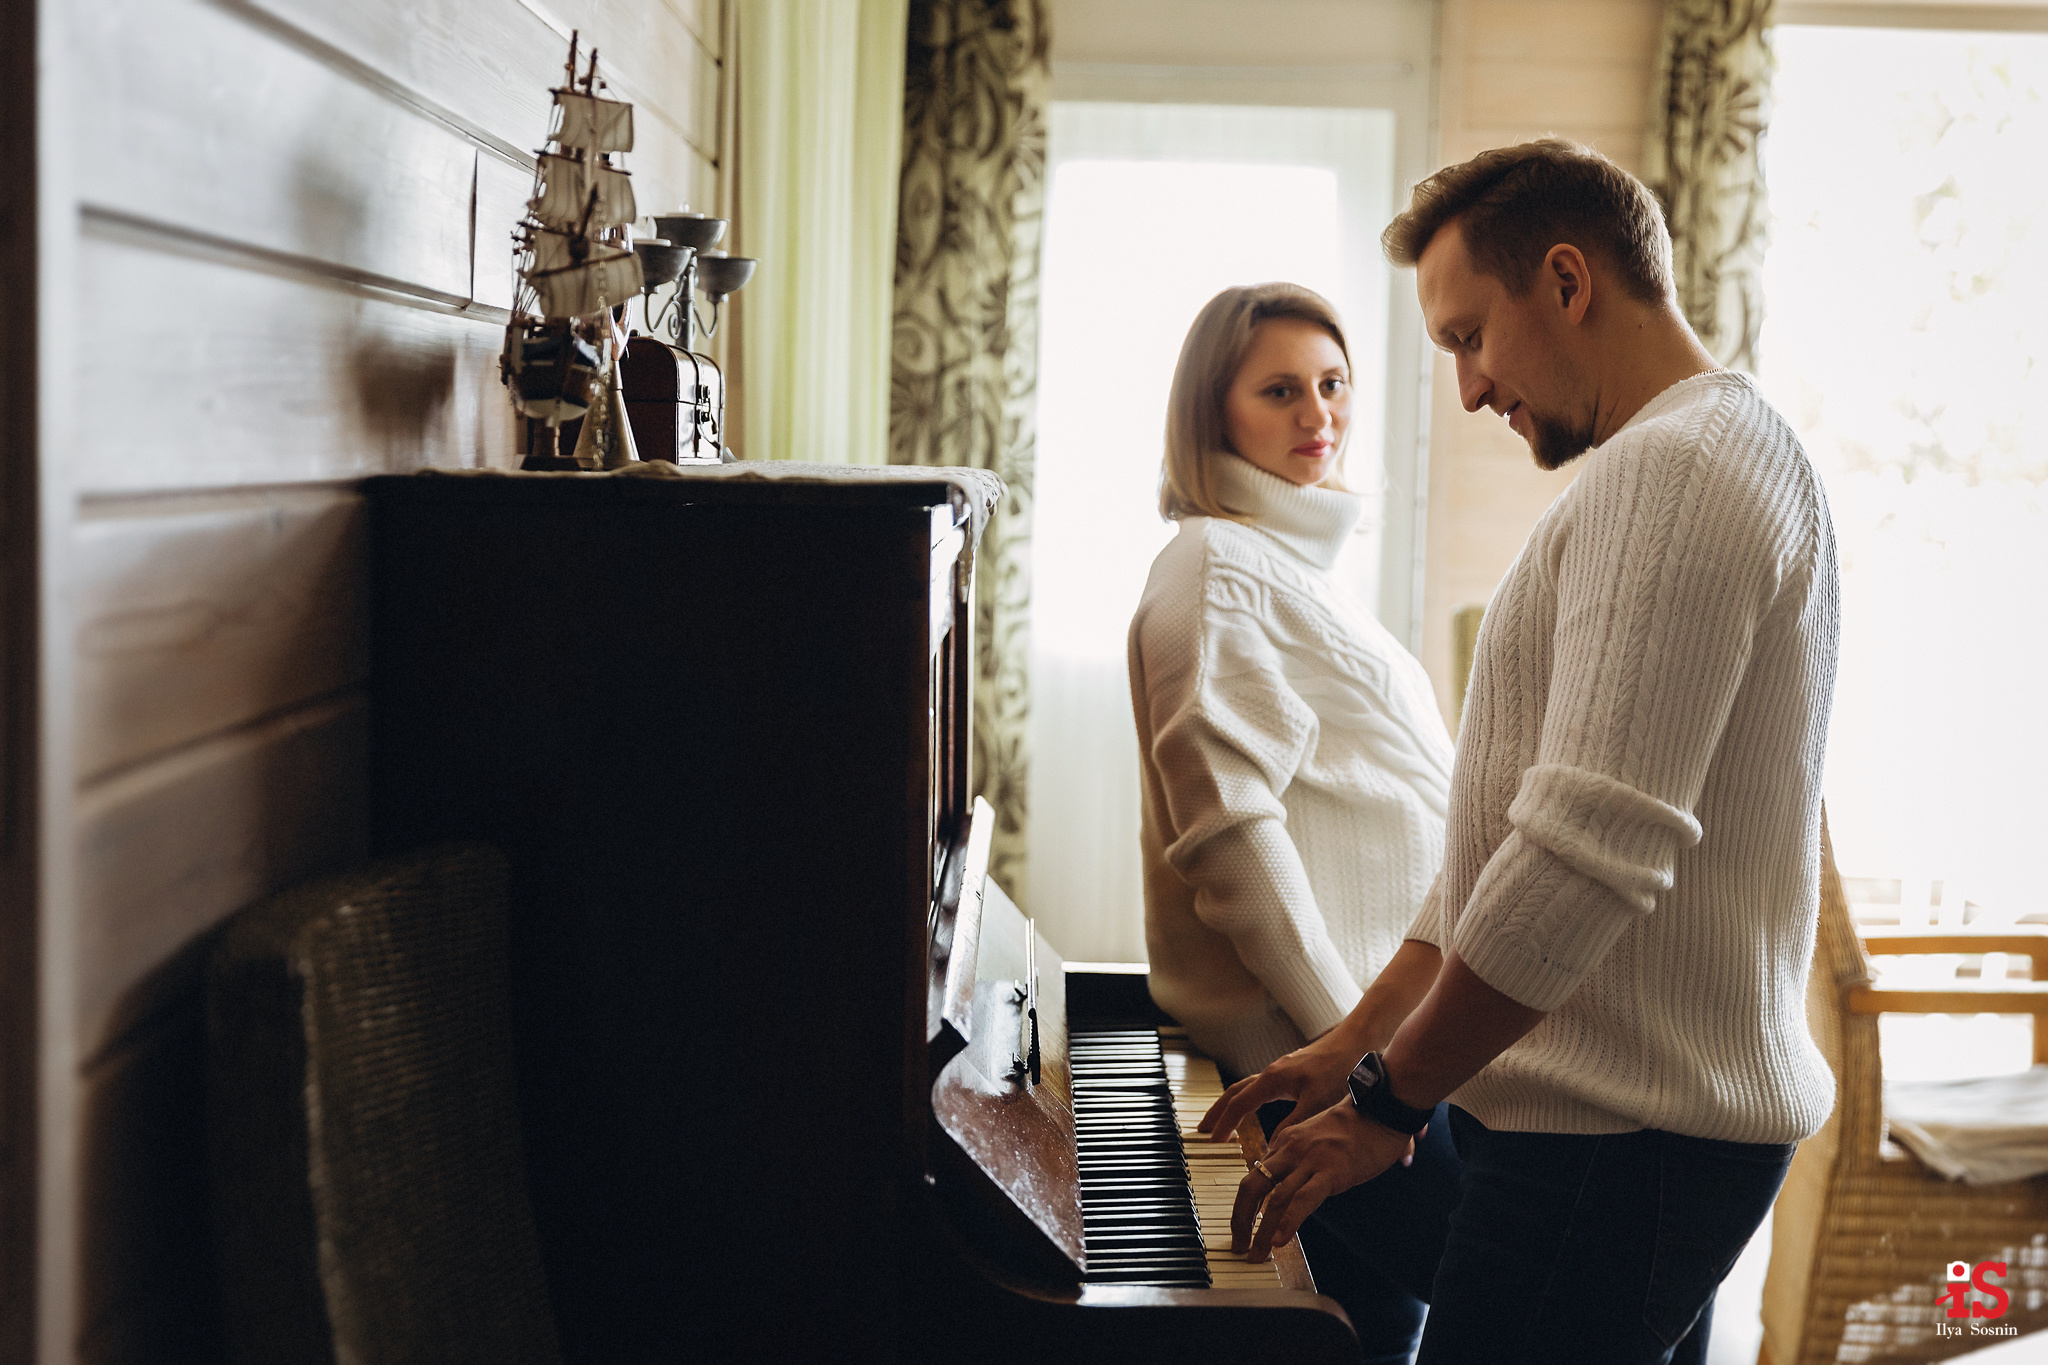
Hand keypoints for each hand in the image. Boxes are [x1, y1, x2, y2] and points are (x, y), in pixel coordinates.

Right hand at [1197, 1037, 1355, 1144]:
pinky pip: (1259, 1088)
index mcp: (1272, 1079)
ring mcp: (1279, 1070)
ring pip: (1246, 1088)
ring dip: (1231, 1105)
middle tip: (1202, 1130)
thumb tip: (1272, 1148)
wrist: (1356, 1042)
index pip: (1239, 1104)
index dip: (1225, 1124)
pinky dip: (1248, 1101)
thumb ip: (1293, 1125)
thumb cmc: (1339, 1069)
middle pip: (1234, 1092)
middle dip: (1216, 1112)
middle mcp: (1271, 1072)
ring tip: (1222, 1123)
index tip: (1214, 1141)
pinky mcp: (1290, 1072)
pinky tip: (1254, 1111)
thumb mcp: (1316, 1102)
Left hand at [1231, 1103, 1415, 1261]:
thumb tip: (1300, 1187)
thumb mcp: (1320, 1137)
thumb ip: (1305, 1159)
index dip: (1245, 1207)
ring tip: (1256, 1255)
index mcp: (1286, 1142)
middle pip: (1251, 1187)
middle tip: (1238, 1246)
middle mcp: (1290, 1150)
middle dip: (1240, 1220)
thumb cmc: (1358, 1125)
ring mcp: (1310, 1161)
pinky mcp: (1331, 1172)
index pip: (1256, 1177)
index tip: (1244, 1229)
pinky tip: (1280, 1241)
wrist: (1383, 1106)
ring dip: (1261, 1232)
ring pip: (1274, 1200)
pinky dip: (1288, 1223)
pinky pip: (1303, 1200)